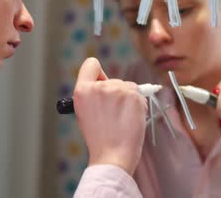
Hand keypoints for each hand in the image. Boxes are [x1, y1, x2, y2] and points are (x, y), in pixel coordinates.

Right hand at [73, 57, 147, 174]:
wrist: (113, 156)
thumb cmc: (100, 139)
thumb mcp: (84, 112)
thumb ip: (92, 95)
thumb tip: (106, 83)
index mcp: (82, 91)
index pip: (91, 65)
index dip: (97, 73)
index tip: (101, 82)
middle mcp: (99, 87)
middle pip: (112, 79)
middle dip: (115, 92)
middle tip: (113, 113)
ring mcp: (117, 90)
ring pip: (127, 86)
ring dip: (128, 98)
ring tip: (122, 119)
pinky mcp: (133, 95)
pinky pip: (139, 93)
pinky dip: (138, 104)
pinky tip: (131, 119)